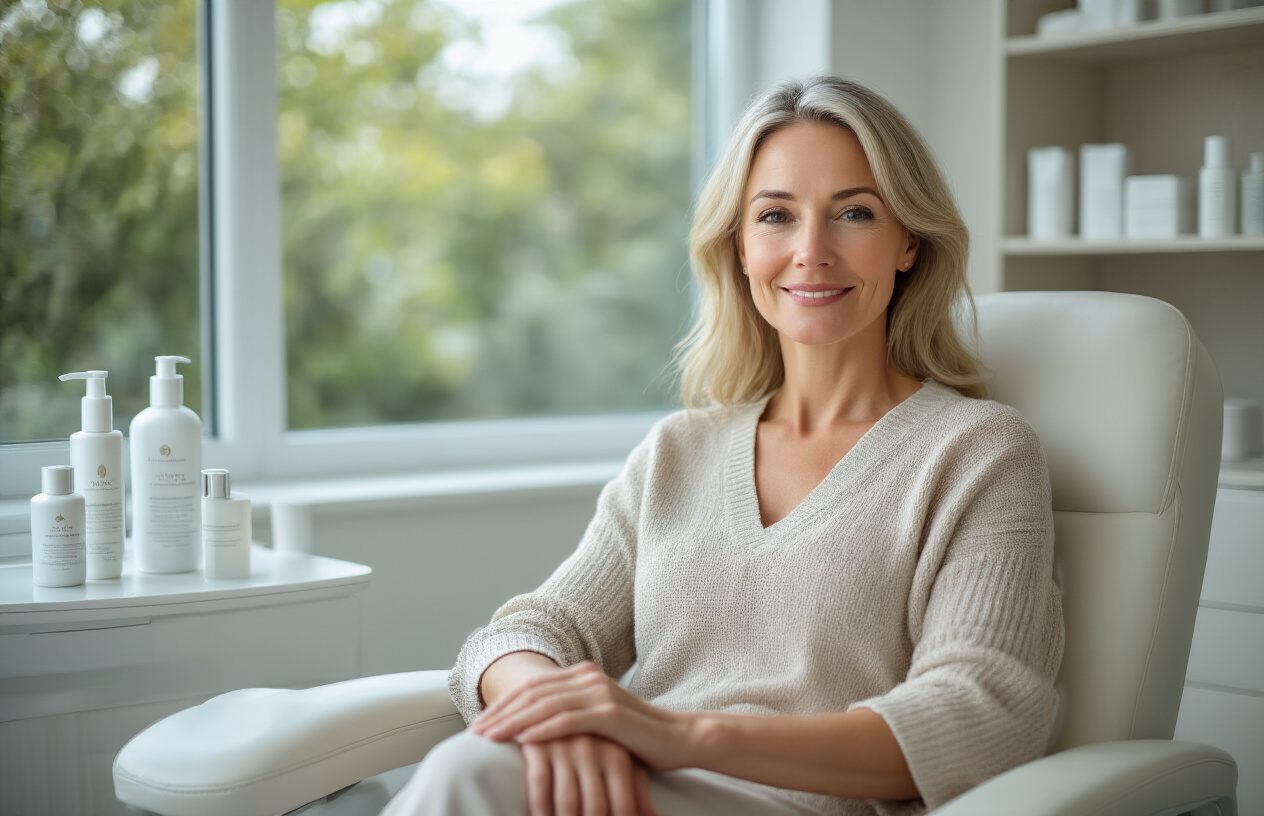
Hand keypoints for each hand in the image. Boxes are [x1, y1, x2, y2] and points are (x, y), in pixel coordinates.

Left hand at [470, 662, 695, 771]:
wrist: (678, 738)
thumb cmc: (635, 736)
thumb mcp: (596, 720)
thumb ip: (569, 714)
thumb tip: (532, 727)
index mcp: (582, 674)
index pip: (532, 686)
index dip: (503, 704)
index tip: (479, 724)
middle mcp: (588, 677)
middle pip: (532, 692)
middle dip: (500, 712)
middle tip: (474, 732)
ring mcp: (599, 692)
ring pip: (544, 705)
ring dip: (513, 722)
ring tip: (490, 738)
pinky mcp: (610, 713)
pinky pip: (568, 721)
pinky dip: (542, 730)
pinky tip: (523, 741)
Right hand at [520, 734, 657, 815]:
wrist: (557, 704)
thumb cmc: (595, 743)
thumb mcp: (620, 762)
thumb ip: (637, 791)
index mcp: (618, 756)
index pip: (623, 806)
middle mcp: (594, 750)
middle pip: (596, 808)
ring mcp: (566, 745)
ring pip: (567, 801)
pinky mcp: (538, 742)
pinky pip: (539, 783)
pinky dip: (539, 807)